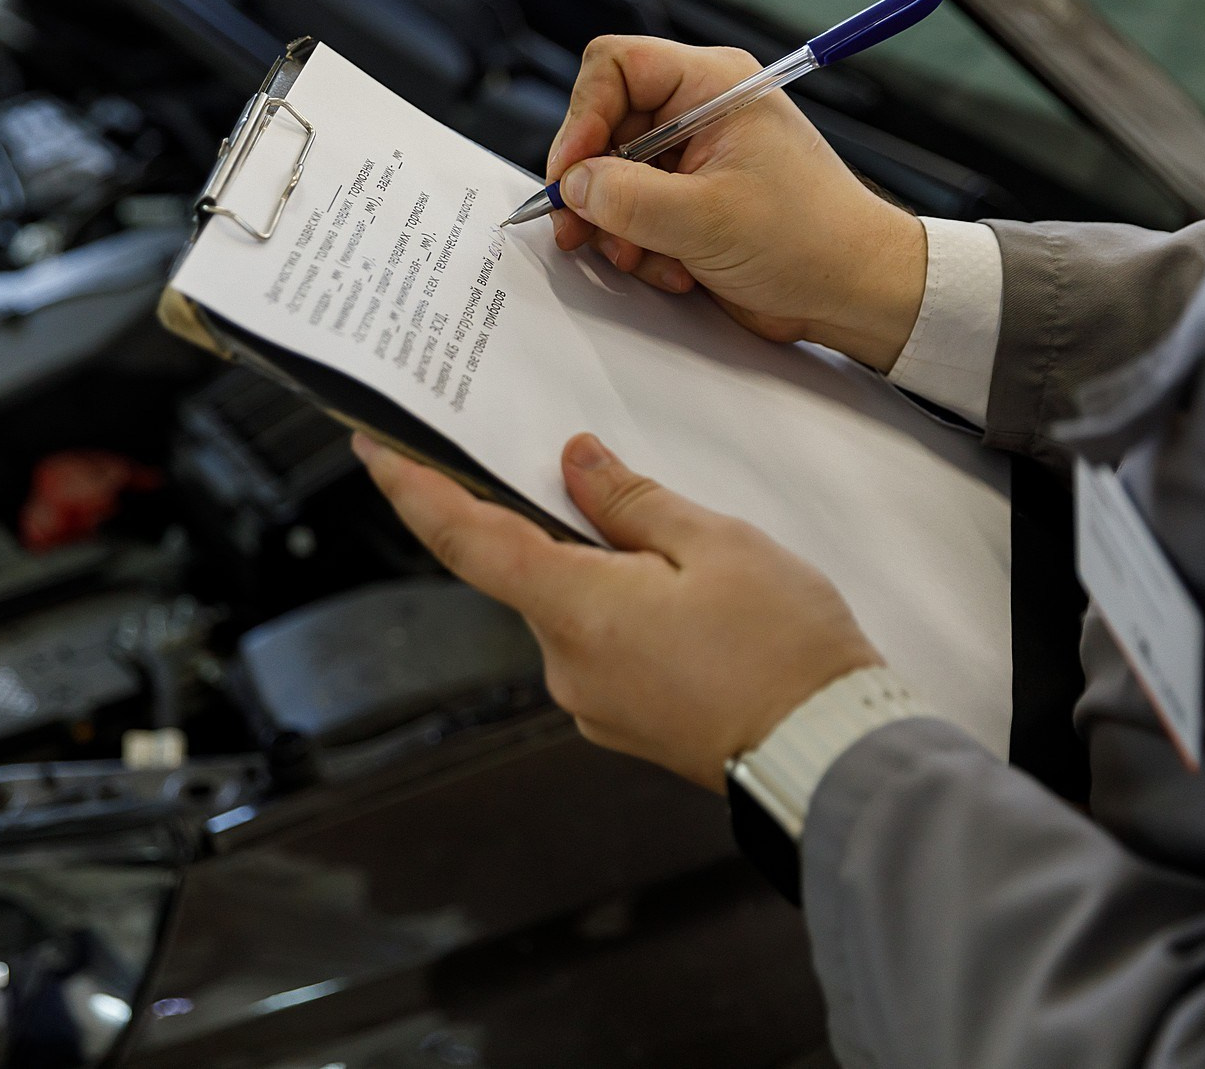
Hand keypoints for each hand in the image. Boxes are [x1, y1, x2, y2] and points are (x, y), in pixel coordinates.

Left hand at [353, 430, 880, 791]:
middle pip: (527, 570)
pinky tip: (684, 604)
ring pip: (571, 608)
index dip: (412, 489)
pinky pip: (601, 646)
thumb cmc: (785, 652)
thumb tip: (576, 462)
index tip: (374, 450)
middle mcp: (565, 665)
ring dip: (603, 572)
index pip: (465, 539)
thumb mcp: (714, 544)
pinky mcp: (622, 720)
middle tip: (604, 482)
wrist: (829, 754)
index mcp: (575, 610)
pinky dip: (623, 612)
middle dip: (557, 524)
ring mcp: (591, 701)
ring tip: (684, 559)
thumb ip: (630, 500)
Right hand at [548, 36, 927, 371]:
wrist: (855, 291)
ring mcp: (696, 160)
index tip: (572, 171)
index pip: (616, 68)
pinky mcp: (694, 202)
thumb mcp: (704, 219)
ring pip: (615, 179)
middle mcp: (701, 114)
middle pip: (606, 128)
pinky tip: (676, 269)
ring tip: (647, 257)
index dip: (582, 116)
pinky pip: (638, 214)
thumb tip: (574, 185)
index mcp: (712, 86)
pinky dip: (643, 246)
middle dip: (596, 187)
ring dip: (620, 227)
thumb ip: (626, 199)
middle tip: (581, 228)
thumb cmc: (813, 239)